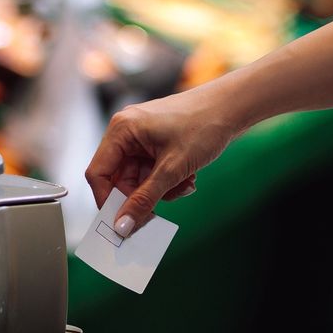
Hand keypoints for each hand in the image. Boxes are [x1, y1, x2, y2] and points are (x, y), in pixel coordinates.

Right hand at [85, 85, 240, 237]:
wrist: (233, 106)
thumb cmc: (203, 125)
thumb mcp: (173, 169)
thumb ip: (145, 199)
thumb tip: (123, 226)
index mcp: (121, 130)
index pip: (98, 173)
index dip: (107, 201)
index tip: (122, 224)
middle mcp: (127, 132)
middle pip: (120, 179)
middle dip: (142, 196)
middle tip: (158, 213)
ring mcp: (142, 137)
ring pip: (139, 179)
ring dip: (160, 190)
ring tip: (184, 185)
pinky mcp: (156, 143)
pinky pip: (152, 172)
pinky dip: (168, 180)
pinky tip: (188, 178)